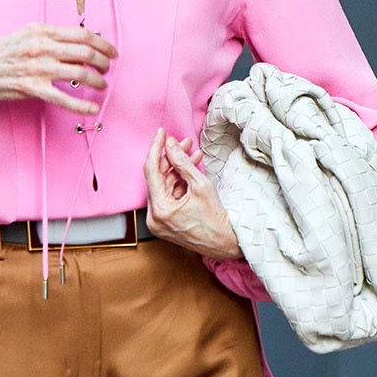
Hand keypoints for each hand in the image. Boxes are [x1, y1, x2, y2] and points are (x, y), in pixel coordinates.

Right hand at [0, 23, 117, 149]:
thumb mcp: (24, 35)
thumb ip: (49, 37)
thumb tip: (77, 42)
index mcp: (41, 30)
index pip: (82, 34)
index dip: (102, 44)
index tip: (111, 52)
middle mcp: (40, 46)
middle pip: (85, 52)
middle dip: (103, 62)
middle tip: (107, 69)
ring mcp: (36, 67)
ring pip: (79, 73)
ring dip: (96, 81)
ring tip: (101, 86)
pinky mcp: (31, 88)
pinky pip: (64, 98)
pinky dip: (82, 105)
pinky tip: (92, 109)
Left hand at [143, 129, 241, 259]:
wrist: (225, 243)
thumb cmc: (216, 218)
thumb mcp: (200, 185)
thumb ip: (182, 162)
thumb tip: (170, 144)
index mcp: (160, 209)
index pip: (151, 170)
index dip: (156, 148)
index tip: (161, 133)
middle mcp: (154, 217)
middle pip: (157, 178)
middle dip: (171, 158)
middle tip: (184, 143)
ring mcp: (157, 222)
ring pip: (163, 186)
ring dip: (177, 170)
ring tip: (194, 155)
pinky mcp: (164, 222)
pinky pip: (168, 197)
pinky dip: (178, 184)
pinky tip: (191, 171)